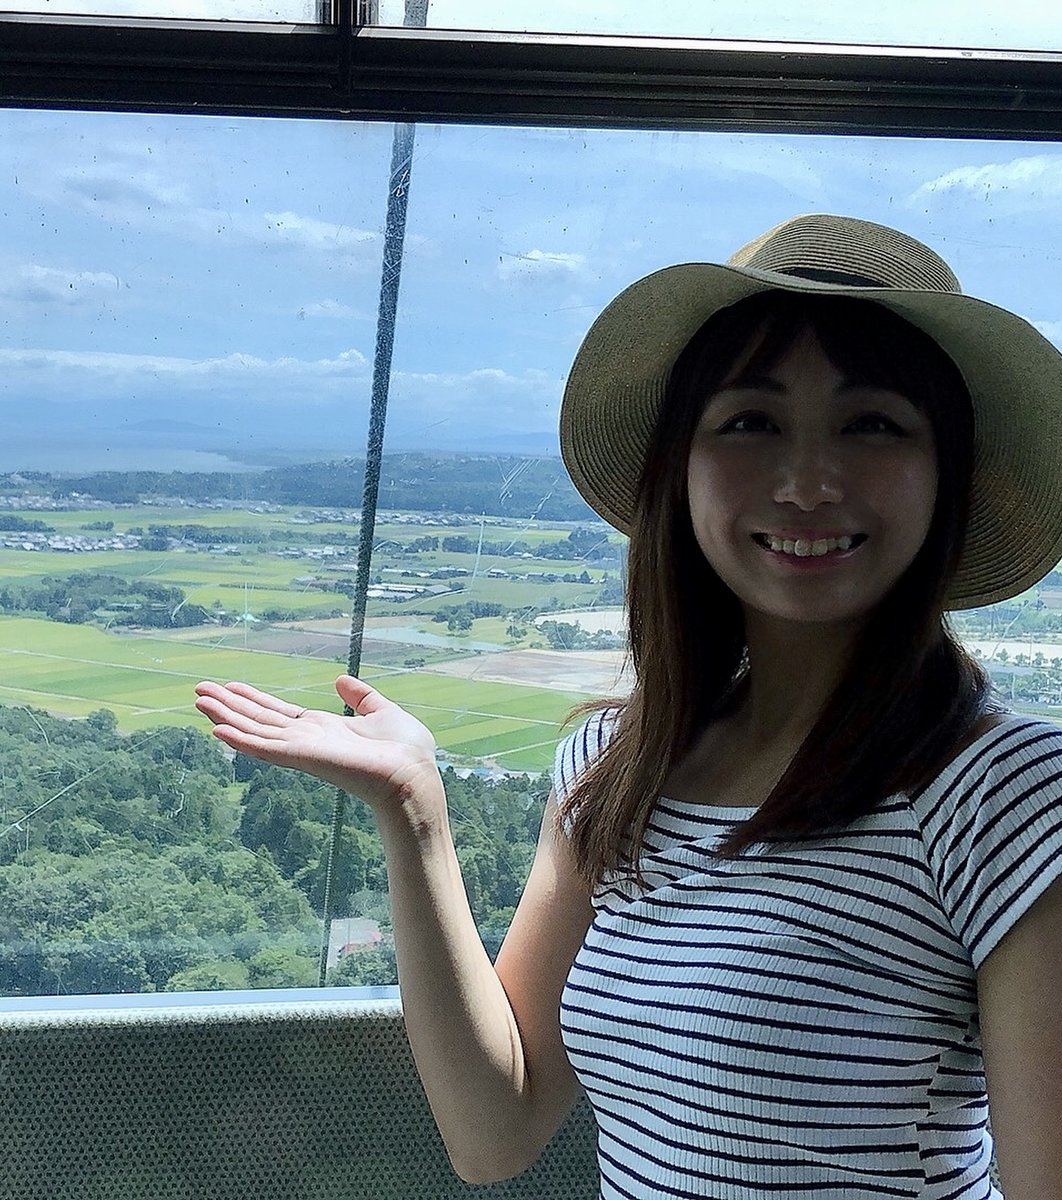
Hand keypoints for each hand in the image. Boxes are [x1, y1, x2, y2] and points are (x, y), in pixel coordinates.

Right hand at [194, 675, 439, 811]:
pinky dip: (240, 739)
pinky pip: (265, 747)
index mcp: (323, 729)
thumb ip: (362, 697)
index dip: (253, 699)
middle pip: (259, 720)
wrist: (414, 777)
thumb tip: (341, 680)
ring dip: (226, 716)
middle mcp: (306, 740)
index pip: (279, 713)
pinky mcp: (304, 757)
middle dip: (229, 705)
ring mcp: (302, 750)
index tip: (230, 686)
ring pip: (255, 730)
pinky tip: (217, 729)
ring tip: (198, 701)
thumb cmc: (406, 753)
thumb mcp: (383, 712)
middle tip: (199, 690)